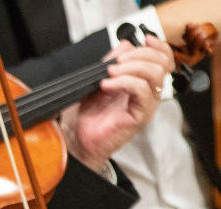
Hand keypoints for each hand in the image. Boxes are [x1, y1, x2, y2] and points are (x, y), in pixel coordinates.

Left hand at [62, 36, 174, 172]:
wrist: (76, 138)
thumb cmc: (86, 115)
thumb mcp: (97, 80)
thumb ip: (112, 62)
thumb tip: (124, 45)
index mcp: (140, 82)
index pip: (162, 59)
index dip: (158, 46)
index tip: (144, 38)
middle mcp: (147, 92)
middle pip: (161, 63)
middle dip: (139, 55)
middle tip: (117, 61)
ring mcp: (146, 104)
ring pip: (154, 75)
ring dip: (131, 67)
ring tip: (111, 72)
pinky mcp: (140, 116)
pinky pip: (142, 92)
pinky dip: (124, 83)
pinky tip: (107, 85)